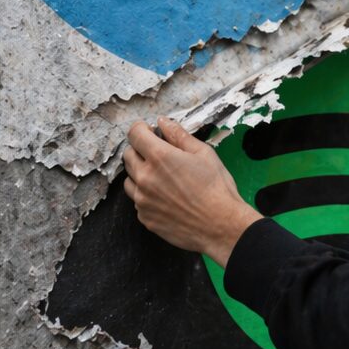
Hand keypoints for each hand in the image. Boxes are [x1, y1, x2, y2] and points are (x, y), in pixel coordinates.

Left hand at [122, 117, 262, 266]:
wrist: (220, 225)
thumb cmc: (216, 189)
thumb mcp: (203, 153)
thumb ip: (179, 135)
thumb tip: (163, 122)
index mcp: (160, 157)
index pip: (134, 134)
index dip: (140, 128)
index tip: (148, 131)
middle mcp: (145, 178)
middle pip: (128, 155)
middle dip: (140, 149)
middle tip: (158, 154)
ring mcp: (142, 200)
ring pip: (129, 179)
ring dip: (140, 173)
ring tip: (161, 177)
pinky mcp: (145, 217)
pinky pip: (137, 200)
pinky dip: (146, 194)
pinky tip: (165, 196)